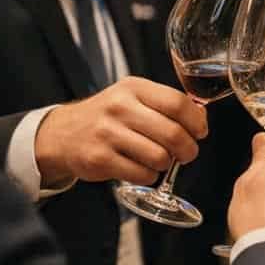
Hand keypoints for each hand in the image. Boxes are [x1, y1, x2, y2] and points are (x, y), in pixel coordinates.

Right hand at [34, 77, 206, 187]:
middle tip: (187, 153)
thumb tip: (201, 118)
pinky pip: (142, 174)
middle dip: (188, 149)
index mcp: (134, 88)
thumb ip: (167, 104)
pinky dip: (149, 176)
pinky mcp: (100, 159)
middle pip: (173, 133)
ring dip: (166, 164)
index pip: (178, 103)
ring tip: (159, 159)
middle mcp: (120, 107)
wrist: (64, 133)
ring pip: (160, 157)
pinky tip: (141, 168)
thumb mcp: (134, 97)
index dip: (196, 122)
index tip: (200, 132)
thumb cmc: (109, 116)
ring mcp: (107, 133)